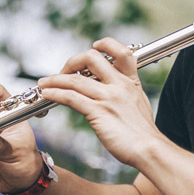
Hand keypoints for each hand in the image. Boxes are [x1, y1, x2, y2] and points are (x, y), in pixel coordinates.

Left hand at [38, 37, 168, 168]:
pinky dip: (56, 93)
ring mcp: (108, 97)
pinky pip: (71, 97)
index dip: (106, 44)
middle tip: (64, 72)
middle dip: (73, 62)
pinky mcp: (98, 112)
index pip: (121, 51)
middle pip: (92, 58)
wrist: (150, 149)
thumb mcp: (139, 104)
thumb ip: (125, 93)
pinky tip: (48, 94)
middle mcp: (119, 85)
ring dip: (55, 79)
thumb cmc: (143, 133)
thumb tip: (111, 91)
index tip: (95, 46)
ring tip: (44, 83)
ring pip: (75, 79)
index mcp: (131, 82)